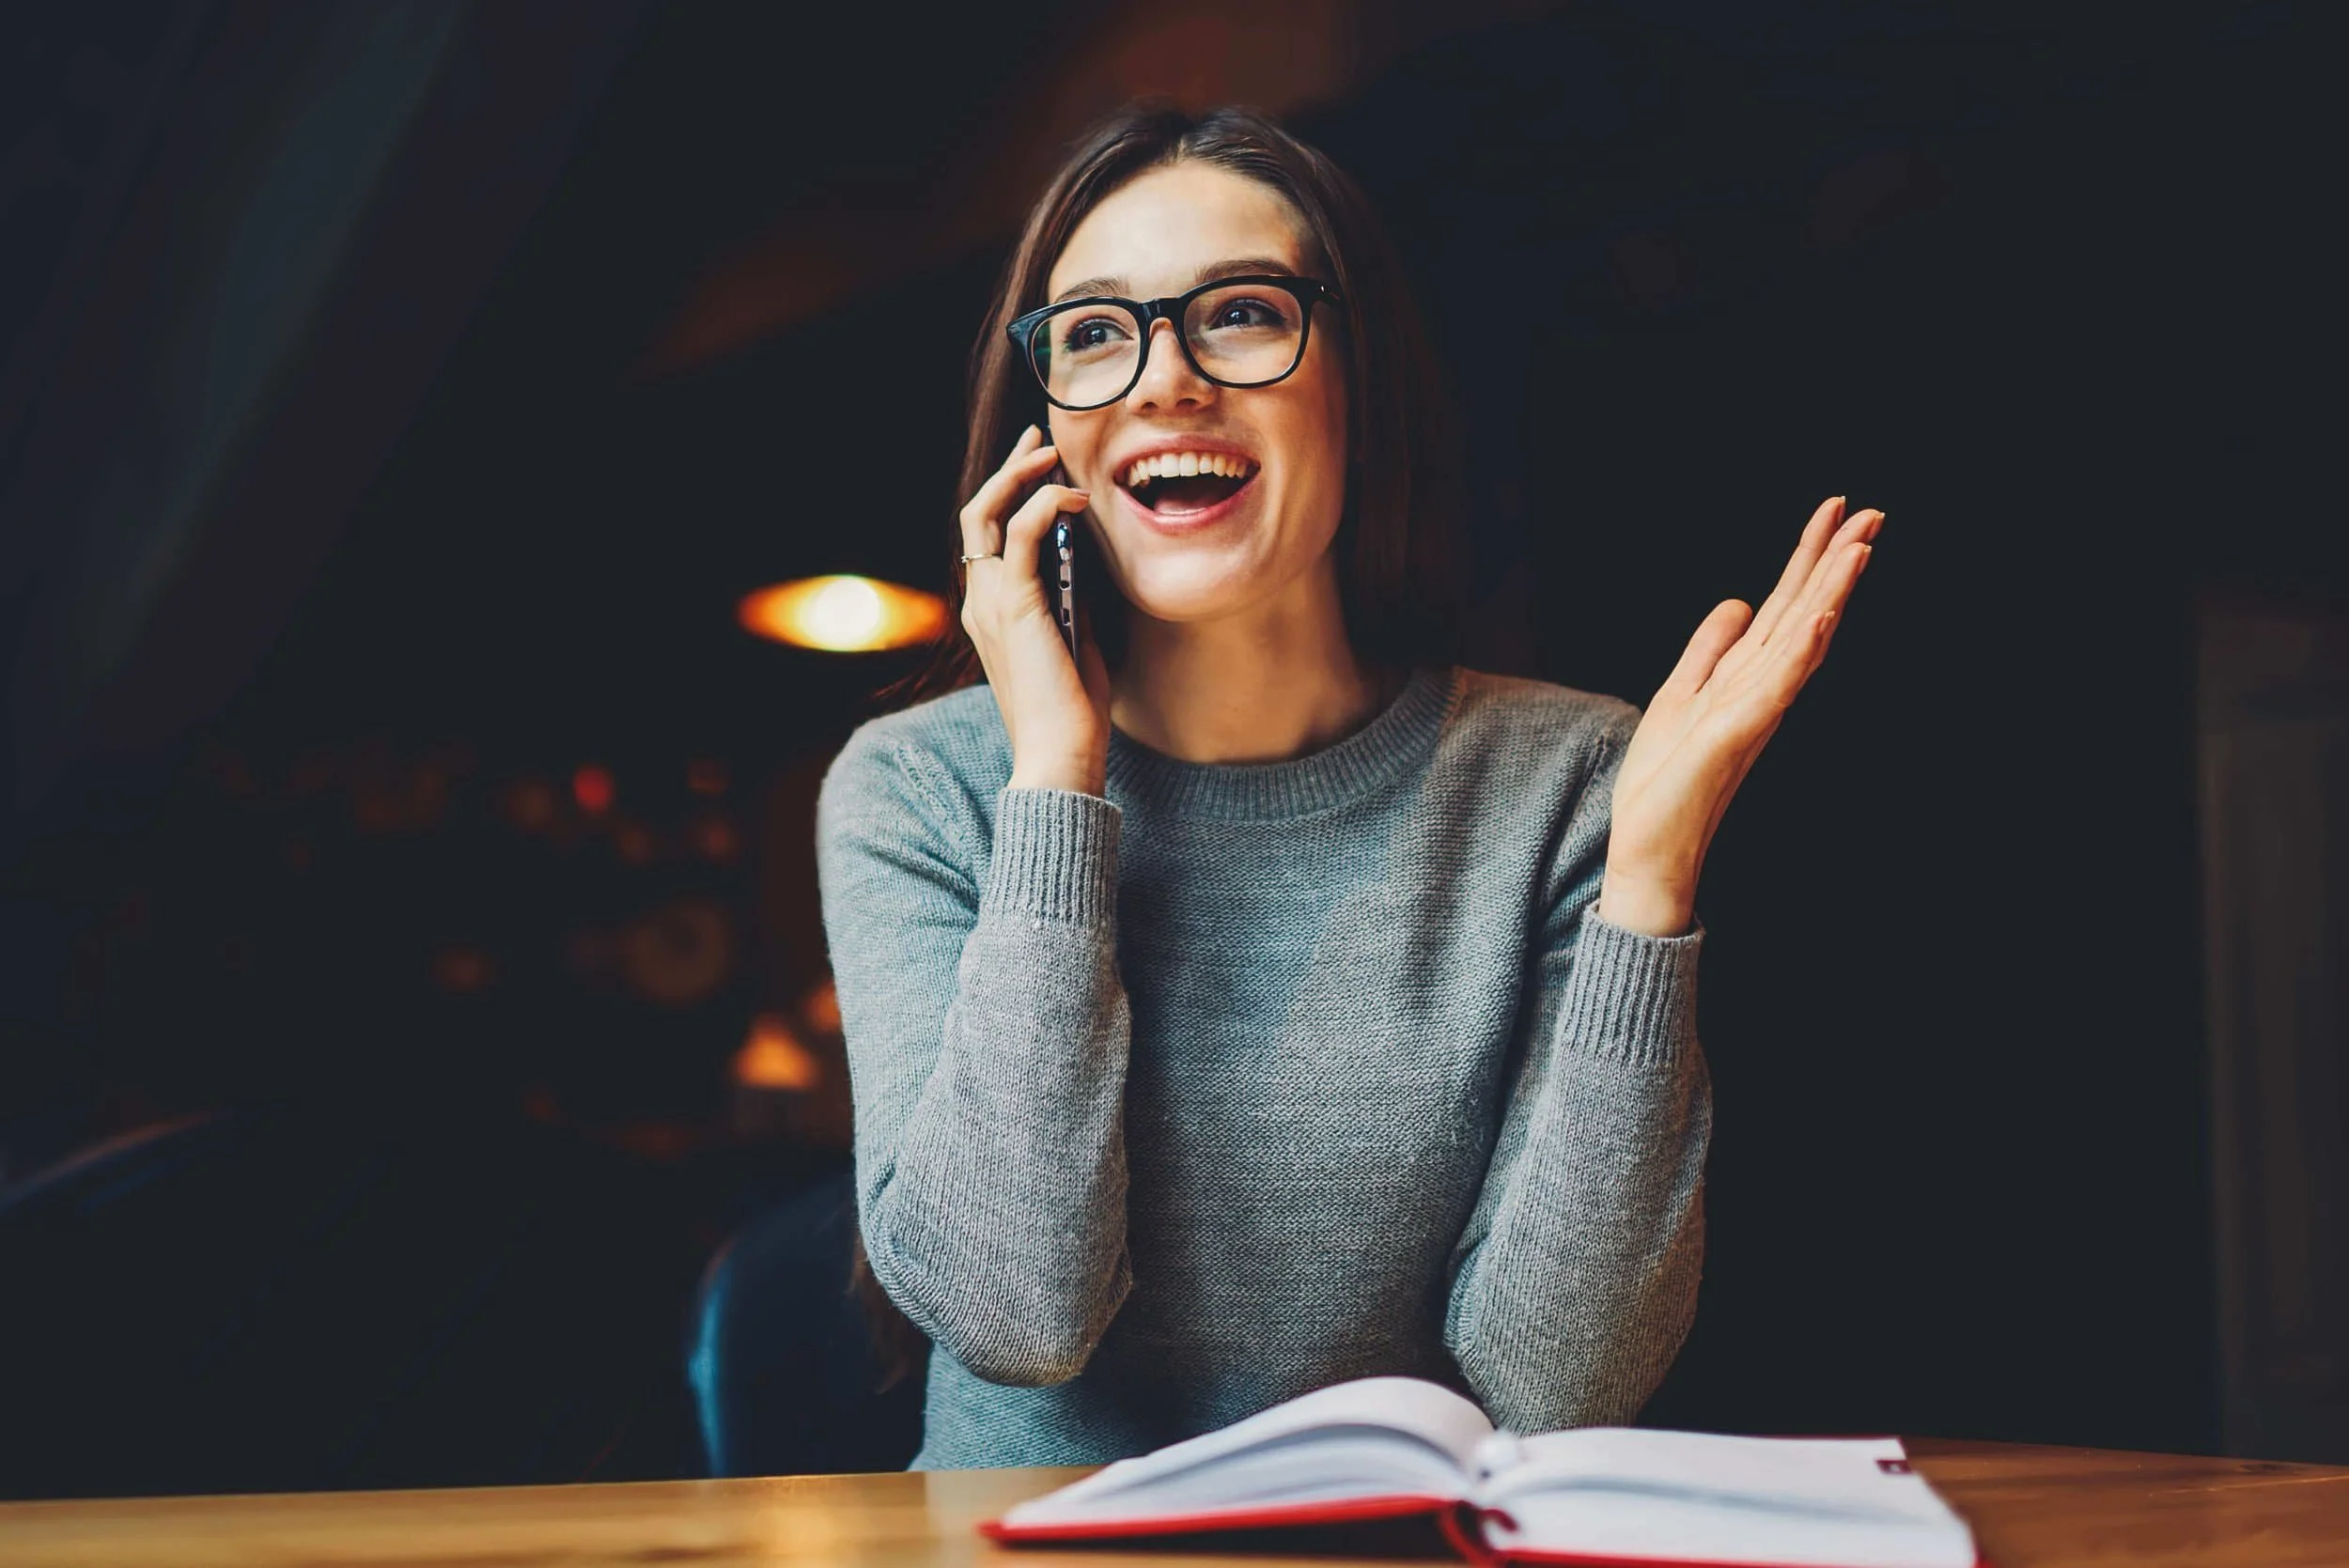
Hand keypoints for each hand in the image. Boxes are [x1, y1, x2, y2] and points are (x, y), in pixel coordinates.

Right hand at [959, 424, 1112, 795]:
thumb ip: (1073, 602)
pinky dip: (1044, 504)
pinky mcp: (1014, 604)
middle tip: (1040, 440)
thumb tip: (1088, 563)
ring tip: (1053, 455)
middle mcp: (980, 601)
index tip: (1041, 465)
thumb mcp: (1076, 642)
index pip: (986, 538)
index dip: (1008, 494)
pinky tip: (1074, 497)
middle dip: (1008, 470)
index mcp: (990, 612)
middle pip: (977, 515)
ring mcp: (990, 602)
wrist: (1060, 753)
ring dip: (1021, 476)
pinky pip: (1020, 533)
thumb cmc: (1072, 710)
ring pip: (988, 513)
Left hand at [1596, 497, 1882, 936]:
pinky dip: (1800, 649)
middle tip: (1874, 512)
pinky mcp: (1737, 735)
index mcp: (1747, 676)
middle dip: (1835, 563)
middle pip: (1805, 614)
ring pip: (1801, 640)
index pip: (1785, 607)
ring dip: (1830, 594)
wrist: (1649, 850)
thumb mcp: (1679, 696)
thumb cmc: (1664, 784)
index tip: (1836, 509)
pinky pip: (1775, 685)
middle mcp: (1760, 689)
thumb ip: (1709, 651)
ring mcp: (1753, 711)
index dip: (1809, 558)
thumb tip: (1738, 602)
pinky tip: (1820, 616)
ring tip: (1860, 548)